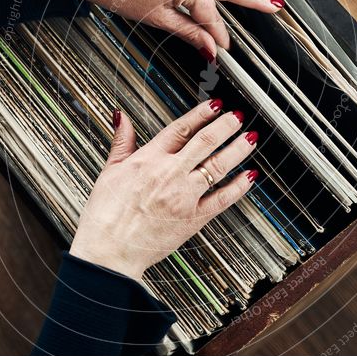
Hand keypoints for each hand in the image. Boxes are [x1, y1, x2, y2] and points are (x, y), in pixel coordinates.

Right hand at [69, 99, 259, 279]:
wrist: (108, 250)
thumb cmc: (106, 215)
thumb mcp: (109, 171)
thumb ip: (122, 142)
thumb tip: (123, 117)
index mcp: (148, 159)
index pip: (181, 128)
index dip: (201, 114)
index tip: (214, 105)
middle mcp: (169, 174)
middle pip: (205, 142)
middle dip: (225, 126)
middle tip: (237, 117)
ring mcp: (183, 196)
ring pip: (218, 166)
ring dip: (237, 149)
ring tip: (250, 138)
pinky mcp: (193, 218)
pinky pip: (223, 199)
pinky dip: (239, 186)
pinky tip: (249, 176)